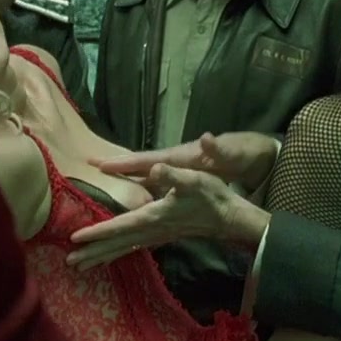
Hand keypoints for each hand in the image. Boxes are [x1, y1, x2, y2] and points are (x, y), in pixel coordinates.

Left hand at [66, 163, 269, 270]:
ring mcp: (156, 236)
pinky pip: (132, 247)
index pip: (120, 226)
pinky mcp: (161, 235)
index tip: (76, 239)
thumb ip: (174, 175)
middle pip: (117, 244)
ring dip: (102, 257)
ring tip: (80, 266)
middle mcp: (151, 230)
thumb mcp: (194, 179)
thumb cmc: (211, 196)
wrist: (229, 217)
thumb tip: (157, 167)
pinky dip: (117, 253)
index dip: (98, 232)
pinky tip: (109, 257)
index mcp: (153, 216)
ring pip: (123, 249)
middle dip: (93, 253)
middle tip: (69, 263)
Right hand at [90, 131, 277, 192]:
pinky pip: (152, 187)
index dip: (125, 163)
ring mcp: (174, 171)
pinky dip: (137, 191)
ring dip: (122, 177)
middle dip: (114, 166)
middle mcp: (172, 161)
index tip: (101, 165)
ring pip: (142, 177)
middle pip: (138, 166)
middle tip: (86, 164)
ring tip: (97, 182)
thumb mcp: (231, 154)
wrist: (254, 154)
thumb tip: (207, 137)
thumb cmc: (240, 154)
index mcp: (181, 156)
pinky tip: (126, 203)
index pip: (147, 159)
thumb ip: (218, 149)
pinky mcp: (179, 181)